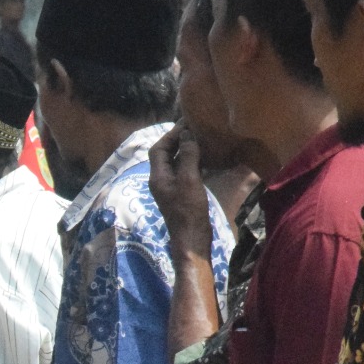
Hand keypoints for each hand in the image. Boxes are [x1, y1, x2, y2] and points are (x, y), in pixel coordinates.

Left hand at [147, 124, 213, 260]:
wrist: (192, 239)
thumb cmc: (189, 210)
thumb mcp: (189, 180)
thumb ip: (187, 156)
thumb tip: (186, 134)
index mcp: (158, 176)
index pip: (158, 149)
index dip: (170, 135)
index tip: (187, 124)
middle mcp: (161, 181)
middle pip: (165, 154)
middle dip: (178, 140)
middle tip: (195, 128)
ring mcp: (171, 188)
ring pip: (176, 163)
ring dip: (186, 150)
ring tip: (201, 138)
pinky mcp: (181, 194)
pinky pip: (184, 172)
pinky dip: (193, 162)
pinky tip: (206, 157)